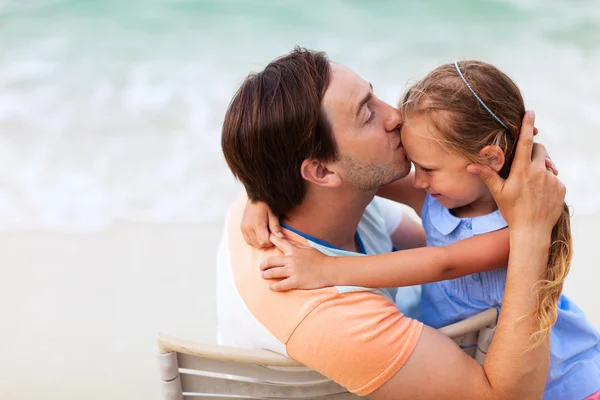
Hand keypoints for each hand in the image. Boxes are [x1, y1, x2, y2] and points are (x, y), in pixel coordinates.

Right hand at [240, 200, 281, 248]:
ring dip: (260, 241)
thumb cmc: (266, 204)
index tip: (274, 234)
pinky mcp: (241, 228)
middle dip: (266, 242)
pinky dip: (254, 240)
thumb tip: (280, 237)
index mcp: (256, 224)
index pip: (264, 242)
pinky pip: (248, 241)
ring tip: (265, 232)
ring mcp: (243, 228)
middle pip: (258, 245)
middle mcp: (248, 228)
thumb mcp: (273, 214)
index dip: (271, 241)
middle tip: (271, 233)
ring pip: (253, 244)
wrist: (256, 195)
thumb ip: (276, 226)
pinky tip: (259, 233)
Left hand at [260, 234, 333, 290]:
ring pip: (273, 273)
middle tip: (261, 267)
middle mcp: (291, 260)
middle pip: (271, 261)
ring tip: (263, 276)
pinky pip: (281, 285)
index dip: (270, 239)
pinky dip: (274, 287)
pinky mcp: (296, 282)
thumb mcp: (308, 249)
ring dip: (266, 275)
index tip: (264, 238)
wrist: (329, 270)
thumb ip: (297, 247)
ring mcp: (293, 271)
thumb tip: (289, 243)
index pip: (280, 242)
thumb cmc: (320, 259)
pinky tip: (271, 287)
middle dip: (263, 264)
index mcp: (294, 250)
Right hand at [467, 110, 565, 231]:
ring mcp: (552, 179)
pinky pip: (554, 178)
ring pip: (547, 165)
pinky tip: (539, 195)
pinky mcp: (561, 188)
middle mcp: (538, 171)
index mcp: (522, 170)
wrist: (532, 231)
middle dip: (533, 152)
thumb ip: (486, 175)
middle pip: (539, 150)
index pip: (525, 142)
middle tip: (524, 164)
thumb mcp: (498, 192)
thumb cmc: (512, 211)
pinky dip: (547, 182)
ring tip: (530, 185)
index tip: (529, 112)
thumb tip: (470, 165)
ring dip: (540, 169)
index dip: (527, 125)